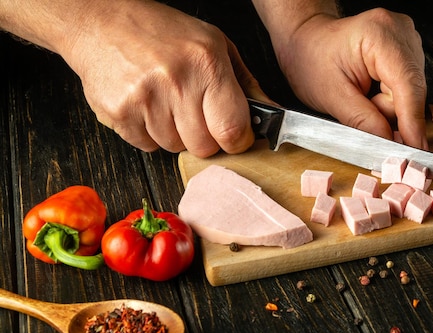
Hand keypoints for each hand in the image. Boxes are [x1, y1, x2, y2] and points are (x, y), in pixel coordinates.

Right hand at [64, 1, 267, 156]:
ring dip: (175, 133)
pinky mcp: (120, 113)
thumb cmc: (161, 32)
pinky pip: (147, 147)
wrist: (100, 22)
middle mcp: (177, 82)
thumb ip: (246, 84)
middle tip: (193, 112)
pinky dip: (149, 134)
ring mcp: (145, 99)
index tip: (233, 135)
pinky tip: (146, 105)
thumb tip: (272, 115)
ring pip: (175, 149)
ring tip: (165, 101)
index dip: (237, 140)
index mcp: (207, 64)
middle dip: (204, 137)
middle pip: (204, 147)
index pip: (233, 130)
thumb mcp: (215, 44)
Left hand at [274, 8, 427, 148]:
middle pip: (412, 91)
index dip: (412, 122)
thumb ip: (362, 122)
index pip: (408, 86)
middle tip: (361, 110)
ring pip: (410, 93)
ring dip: (387, 107)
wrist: (305, 41)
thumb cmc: (311, 59)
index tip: (414, 148)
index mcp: (380, 35)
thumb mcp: (331, 96)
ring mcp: (406, 39)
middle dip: (389, 113)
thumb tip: (388, 142)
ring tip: (361, 97)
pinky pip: (406, 88)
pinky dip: (388, 99)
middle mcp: (400, 32)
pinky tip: (370, 94)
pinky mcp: (406, 50)